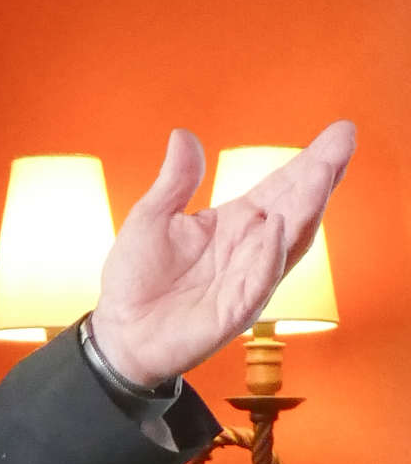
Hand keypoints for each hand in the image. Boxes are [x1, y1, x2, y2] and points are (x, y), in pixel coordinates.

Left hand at [90, 121, 354, 387]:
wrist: (118, 332)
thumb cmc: (137, 277)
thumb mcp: (151, 218)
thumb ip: (174, 181)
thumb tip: (183, 135)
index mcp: (236, 223)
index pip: (281, 187)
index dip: (310, 161)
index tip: (340, 131)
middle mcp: (252, 249)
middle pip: (296, 208)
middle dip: (321, 175)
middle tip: (344, 141)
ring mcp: (248, 281)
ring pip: (288, 243)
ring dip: (307, 208)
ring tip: (322, 173)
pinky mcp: (233, 312)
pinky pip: (258, 282)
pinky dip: (268, 255)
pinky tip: (277, 227)